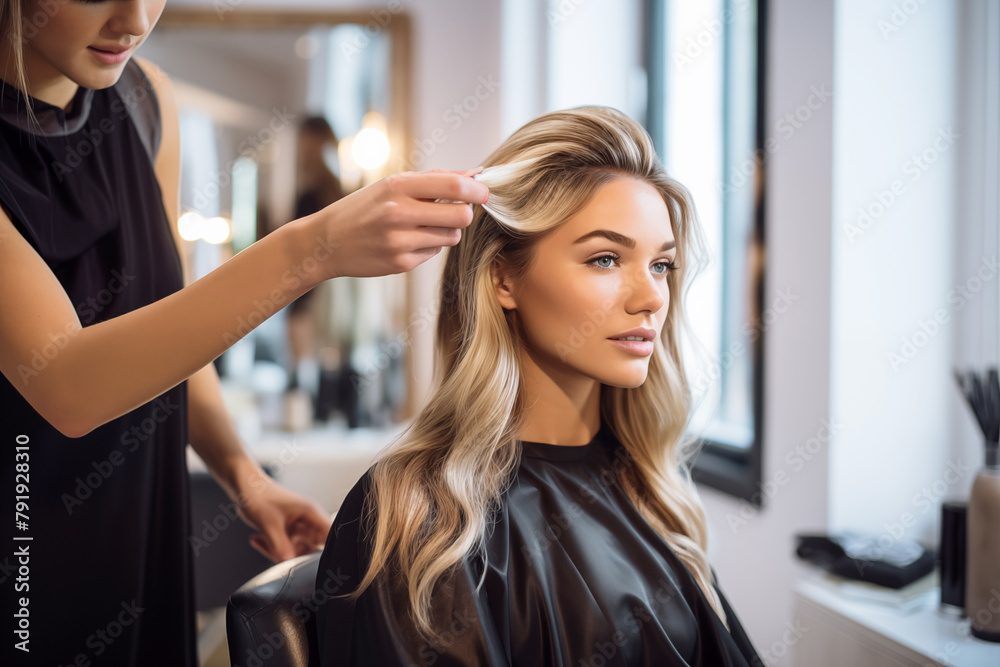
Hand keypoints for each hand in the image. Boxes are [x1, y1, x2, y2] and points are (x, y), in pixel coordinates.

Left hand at [235, 476, 332, 561]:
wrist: (244, 485)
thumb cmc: (259, 495)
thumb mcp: (269, 524)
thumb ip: (279, 546)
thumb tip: (288, 563)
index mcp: (311, 512)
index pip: (330, 534)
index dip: (326, 549)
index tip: (310, 561)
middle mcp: (308, 519)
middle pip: (313, 546)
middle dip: (296, 554)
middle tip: (279, 553)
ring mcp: (298, 525)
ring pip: (297, 548)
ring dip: (281, 551)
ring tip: (264, 541)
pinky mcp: (288, 529)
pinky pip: (285, 546)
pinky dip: (272, 547)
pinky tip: (258, 539)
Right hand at [304, 168, 489, 278]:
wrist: (326, 241)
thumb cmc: (364, 208)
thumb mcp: (391, 185)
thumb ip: (434, 179)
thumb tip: (476, 173)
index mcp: (397, 186)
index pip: (453, 185)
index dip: (477, 190)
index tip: (484, 192)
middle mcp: (399, 212)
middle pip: (461, 216)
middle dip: (464, 213)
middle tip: (453, 211)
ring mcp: (400, 240)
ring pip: (451, 237)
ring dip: (447, 231)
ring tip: (424, 226)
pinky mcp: (401, 263)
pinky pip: (434, 253)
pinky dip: (429, 247)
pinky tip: (407, 241)